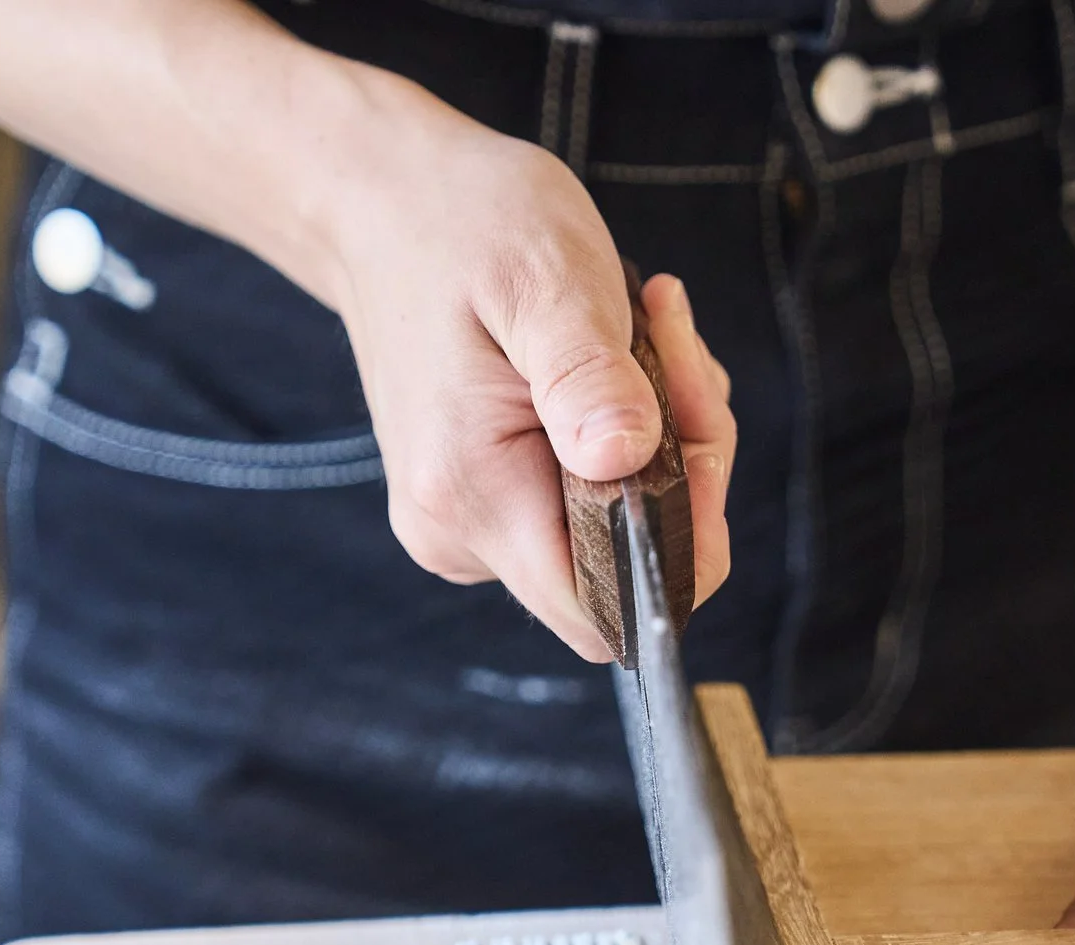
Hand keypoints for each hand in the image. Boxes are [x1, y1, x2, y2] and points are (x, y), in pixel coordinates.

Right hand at [303, 77, 733, 659]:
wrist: (379, 206)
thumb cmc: (459, 225)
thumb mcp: (542, 278)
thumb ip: (587, 376)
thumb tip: (630, 457)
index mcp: (472, 494)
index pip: (605, 609)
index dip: (681, 545)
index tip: (694, 430)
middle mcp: (461, 534)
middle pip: (626, 566)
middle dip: (682, 463)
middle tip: (668, 343)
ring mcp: (470, 524)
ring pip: (618, 529)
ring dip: (662, 437)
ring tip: (634, 332)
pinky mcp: (484, 501)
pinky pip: (591, 499)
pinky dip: (627, 435)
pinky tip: (612, 359)